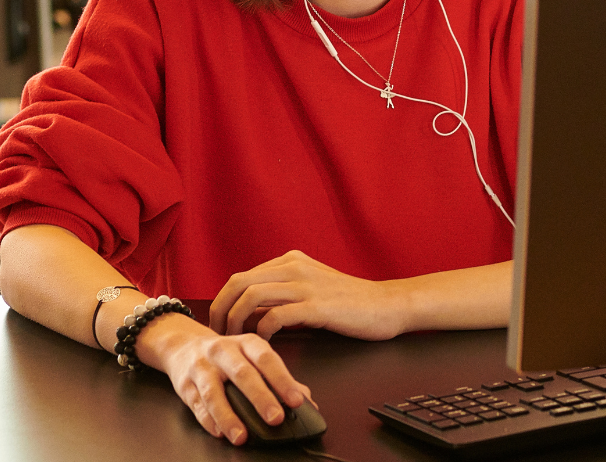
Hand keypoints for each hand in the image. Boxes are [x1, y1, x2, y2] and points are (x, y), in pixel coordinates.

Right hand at [134, 313, 313, 445]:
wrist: (183, 345)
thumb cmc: (226, 355)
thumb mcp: (252, 356)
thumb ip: (279, 377)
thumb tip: (307, 401)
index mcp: (246, 344)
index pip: (267, 359)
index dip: (283, 380)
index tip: (296, 401)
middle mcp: (223, 352)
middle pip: (243, 374)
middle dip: (260, 398)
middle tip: (275, 418)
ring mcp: (202, 368)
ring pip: (215, 393)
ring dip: (229, 416)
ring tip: (242, 436)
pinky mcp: (185, 385)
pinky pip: (196, 405)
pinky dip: (208, 421)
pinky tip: (219, 432)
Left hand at [210, 249, 408, 340]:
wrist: (387, 305)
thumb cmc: (350, 303)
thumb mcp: (311, 289)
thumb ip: (283, 294)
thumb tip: (251, 313)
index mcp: (290, 261)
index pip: (241, 277)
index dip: (223, 302)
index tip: (219, 325)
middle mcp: (294, 267)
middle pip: (239, 283)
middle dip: (221, 311)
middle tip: (218, 336)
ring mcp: (305, 284)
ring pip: (251, 296)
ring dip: (236, 321)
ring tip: (235, 342)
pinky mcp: (316, 306)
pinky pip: (275, 316)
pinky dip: (261, 331)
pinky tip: (262, 345)